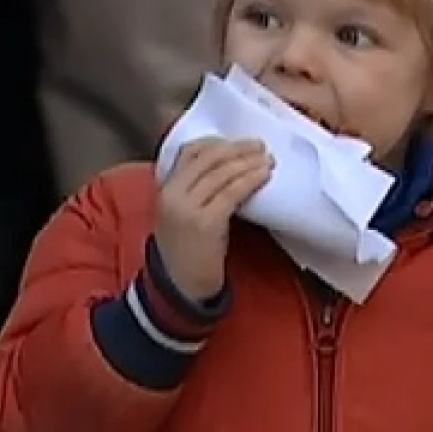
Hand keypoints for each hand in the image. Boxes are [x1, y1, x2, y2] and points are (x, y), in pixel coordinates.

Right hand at [154, 138, 272, 300]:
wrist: (181, 287)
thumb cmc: (187, 251)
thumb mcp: (181, 214)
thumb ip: (194, 190)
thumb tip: (228, 165)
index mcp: (164, 189)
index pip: (190, 152)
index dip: (218, 144)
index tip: (239, 143)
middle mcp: (172, 194)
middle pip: (208, 158)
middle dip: (238, 149)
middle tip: (260, 146)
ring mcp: (187, 208)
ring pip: (222, 172)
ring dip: (248, 162)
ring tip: (268, 159)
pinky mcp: (205, 223)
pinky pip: (232, 192)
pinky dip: (250, 180)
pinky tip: (264, 175)